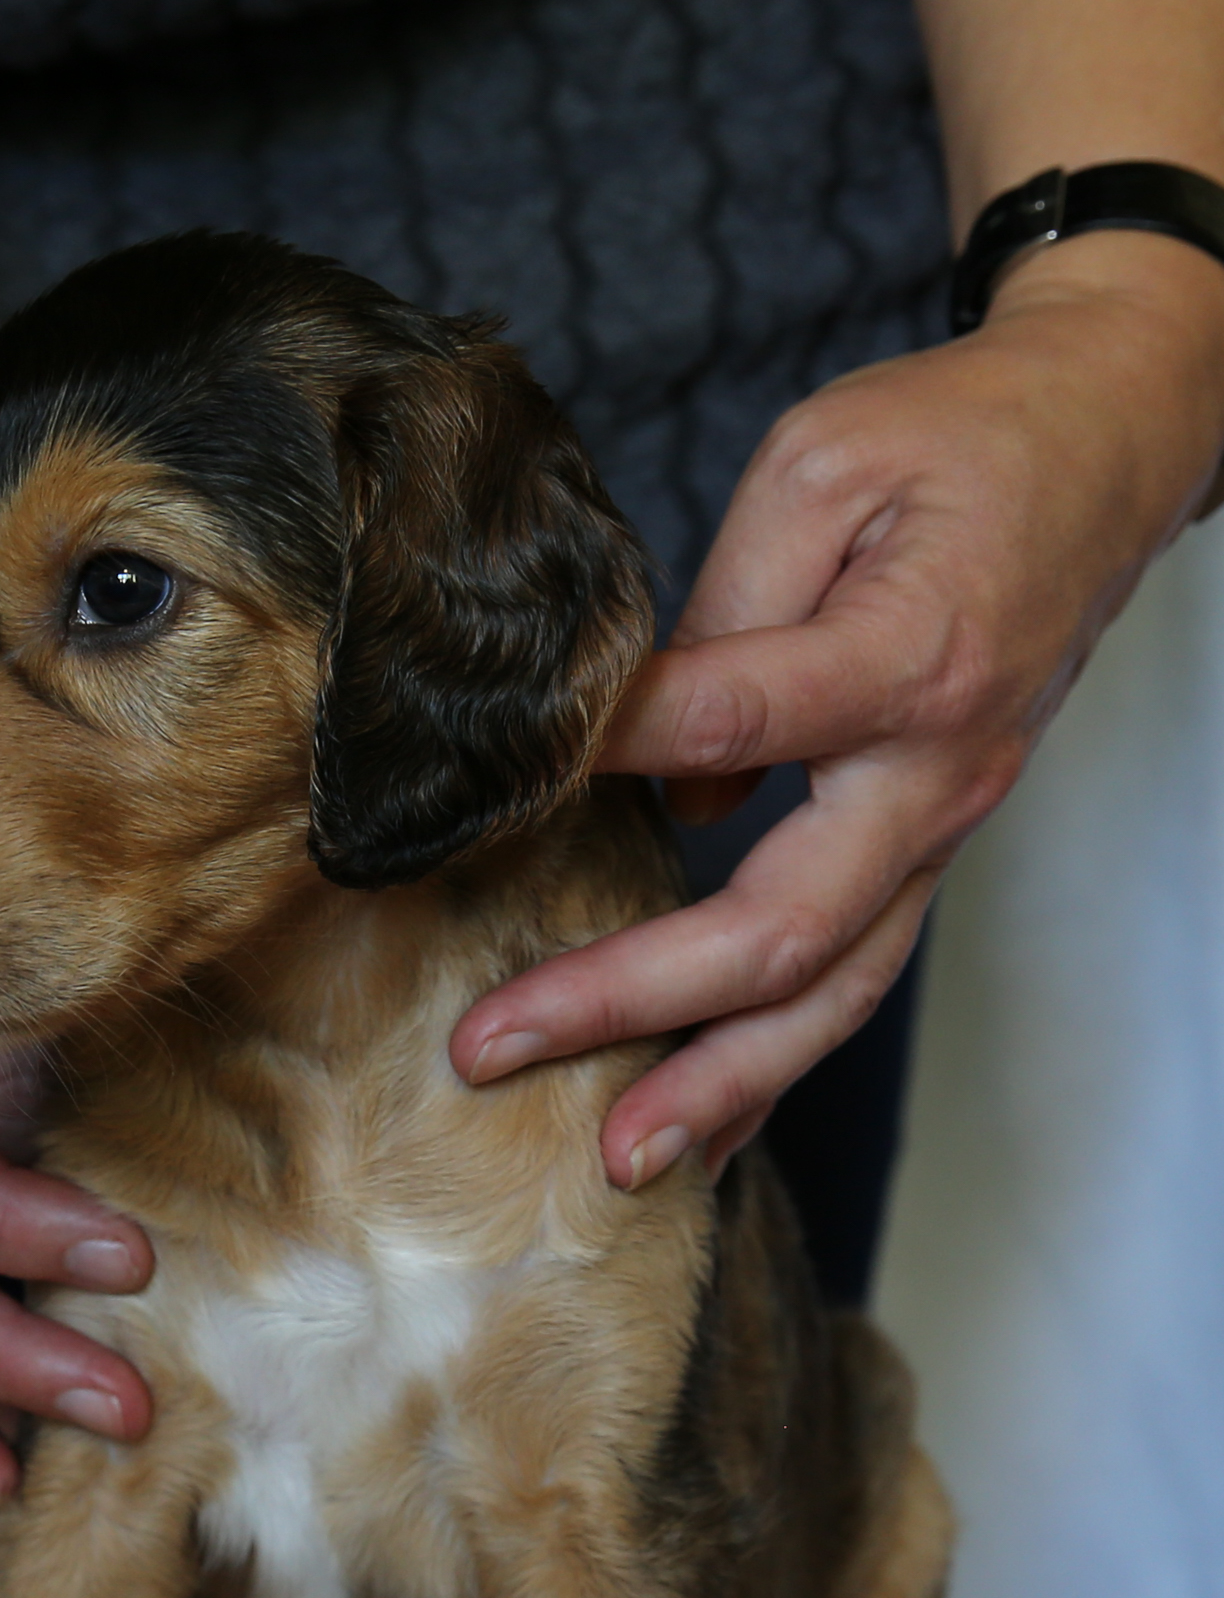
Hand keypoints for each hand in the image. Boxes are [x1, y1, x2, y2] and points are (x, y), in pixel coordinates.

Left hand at [450, 237, 1223, 1185]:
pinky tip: (701, 1133)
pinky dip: (772, 1064)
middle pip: (782, 929)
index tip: (503, 781)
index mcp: (910, 656)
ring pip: (833, 992)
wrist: (1108, 445)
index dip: (618, 750)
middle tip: (490, 1046)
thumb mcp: (827, 457)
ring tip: (615, 1159)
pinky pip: (851, 980)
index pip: (742, 722)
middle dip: (628, 1001)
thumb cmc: (959, 439)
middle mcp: (934, 774)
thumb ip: (732, 601)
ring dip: (718, 1084)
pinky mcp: (925, 850)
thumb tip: (658, 759)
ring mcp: (940, 829)